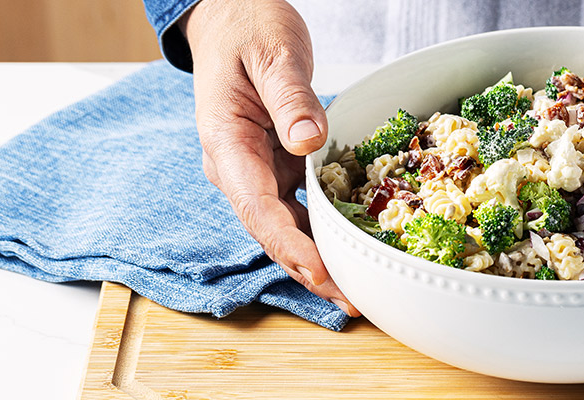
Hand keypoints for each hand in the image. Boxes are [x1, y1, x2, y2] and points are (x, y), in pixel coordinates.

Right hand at [182, 0, 359, 315]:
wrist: (233, 17)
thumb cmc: (249, 28)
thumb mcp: (273, 55)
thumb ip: (290, 97)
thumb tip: (309, 141)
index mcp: (225, 143)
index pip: (257, 207)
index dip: (291, 246)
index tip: (322, 272)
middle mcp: (235, 167)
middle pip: (272, 231)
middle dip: (311, 269)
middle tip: (354, 299)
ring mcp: (254, 170)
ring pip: (286, 227)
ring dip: (320, 260)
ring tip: (358, 291)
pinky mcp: (275, 167)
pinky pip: (299, 208)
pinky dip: (323, 233)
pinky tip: (352, 251)